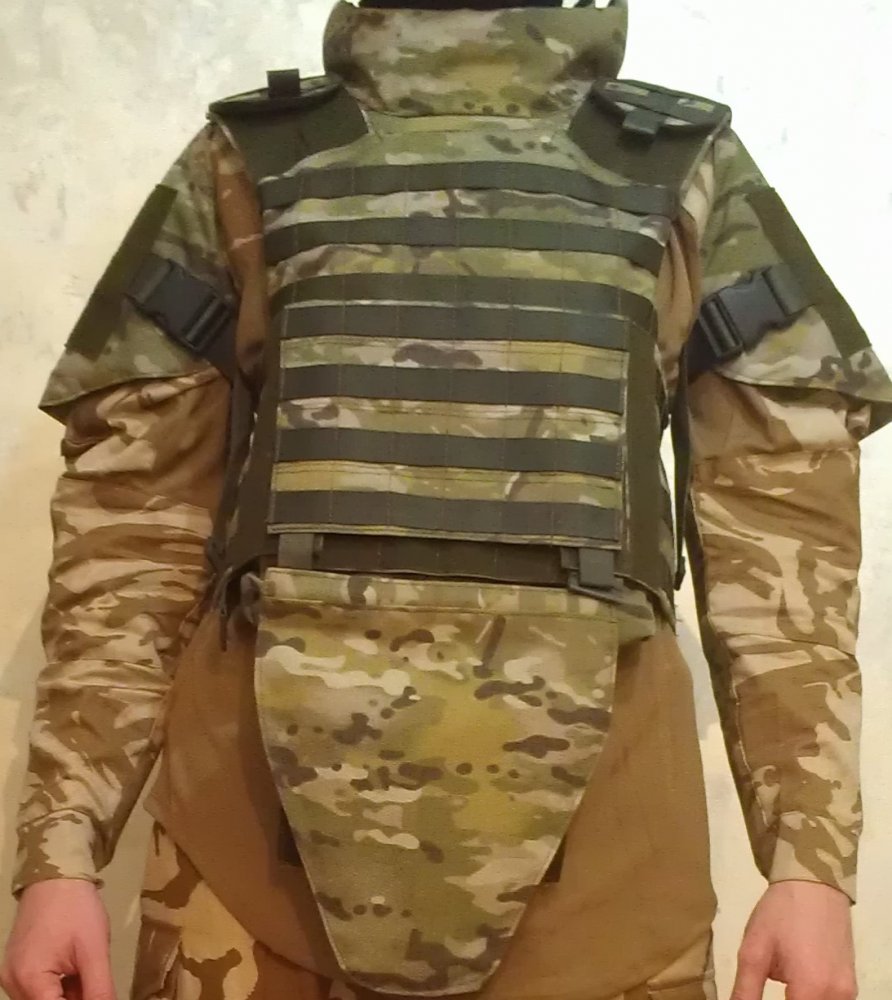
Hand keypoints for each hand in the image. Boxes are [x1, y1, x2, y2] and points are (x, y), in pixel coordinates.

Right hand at [0, 880, 116, 999]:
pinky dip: (58, 987)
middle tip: (97, 985)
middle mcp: (13, 984)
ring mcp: (12, 975)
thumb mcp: (94, 951)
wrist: (56, 876)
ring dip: (67, 996)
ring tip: (88, 975)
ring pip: (43, 999)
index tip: (97, 996)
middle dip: (75, 999)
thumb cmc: (76, 909)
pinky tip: (77, 973)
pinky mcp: (17, 966)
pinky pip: (37, 988)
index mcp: (29, 981)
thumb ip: (99, 989)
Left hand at [731, 881, 856, 999]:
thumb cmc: (780, 913)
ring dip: (798, 996)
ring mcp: (848, 991)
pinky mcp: (851, 983)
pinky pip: (829, 999)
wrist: (814, 882)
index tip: (757, 993)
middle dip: (786, 999)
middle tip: (770, 975)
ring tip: (784, 968)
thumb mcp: (754, 950)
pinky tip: (798, 969)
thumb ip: (746, 990)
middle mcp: (837, 997)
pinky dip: (812, 992)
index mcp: (811, 990)